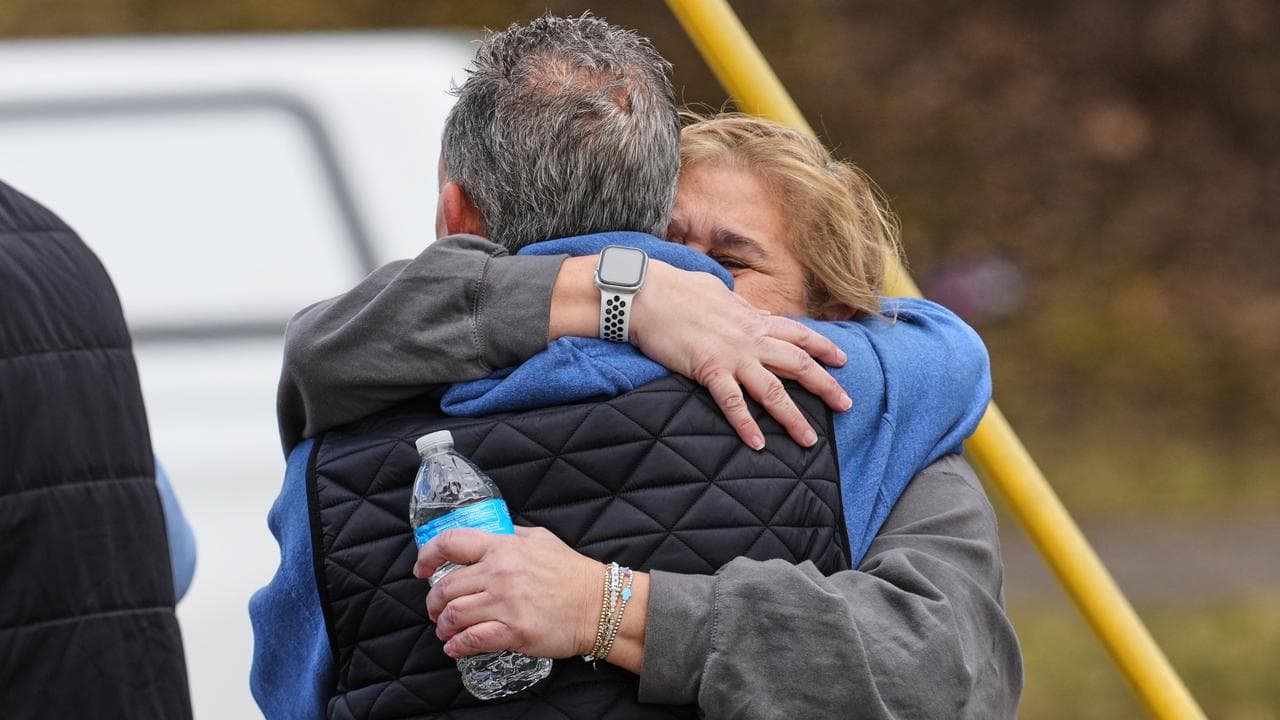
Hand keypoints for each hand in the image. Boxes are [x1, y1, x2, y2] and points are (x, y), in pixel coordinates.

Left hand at [413, 527, 601, 659]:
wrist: (598, 604)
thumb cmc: (571, 572)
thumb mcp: (540, 539)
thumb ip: (511, 535)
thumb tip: (488, 535)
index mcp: (503, 547)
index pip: (451, 543)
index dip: (428, 556)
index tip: (421, 569)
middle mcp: (499, 573)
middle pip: (446, 587)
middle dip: (434, 602)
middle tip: (436, 609)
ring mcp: (505, 603)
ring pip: (453, 615)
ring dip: (443, 626)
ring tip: (445, 630)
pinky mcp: (513, 631)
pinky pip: (471, 640)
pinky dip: (457, 646)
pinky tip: (456, 648)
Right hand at [629, 262, 851, 449]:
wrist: (647, 293)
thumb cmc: (677, 289)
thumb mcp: (718, 293)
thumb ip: (739, 306)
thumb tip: (750, 309)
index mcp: (752, 318)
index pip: (797, 333)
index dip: (823, 346)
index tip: (842, 360)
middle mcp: (749, 337)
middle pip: (797, 363)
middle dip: (825, 385)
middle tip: (846, 404)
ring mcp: (731, 354)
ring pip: (772, 390)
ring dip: (793, 417)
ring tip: (808, 439)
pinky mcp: (708, 369)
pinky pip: (732, 402)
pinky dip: (745, 424)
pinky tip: (757, 444)